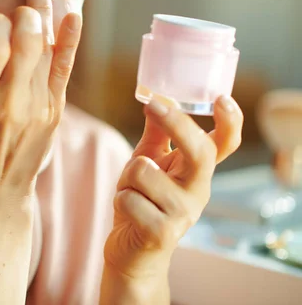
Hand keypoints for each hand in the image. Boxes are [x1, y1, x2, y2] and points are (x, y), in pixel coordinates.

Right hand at [0, 0, 81, 206]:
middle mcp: (6, 104)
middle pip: (24, 45)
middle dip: (25, 14)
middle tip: (21, 0)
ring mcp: (34, 108)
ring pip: (45, 53)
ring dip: (45, 17)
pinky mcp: (52, 112)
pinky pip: (63, 71)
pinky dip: (69, 42)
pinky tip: (73, 16)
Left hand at [104, 97, 243, 277]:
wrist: (133, 252)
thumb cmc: (142, 201)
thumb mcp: (149, 162)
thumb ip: (156, 133)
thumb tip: (156, 99)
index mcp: (197, 172)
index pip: (224, 145)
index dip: (230, 122)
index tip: (221, 99)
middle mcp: (198, 191)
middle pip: (199, 151)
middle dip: (175, 123)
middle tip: (152, 105)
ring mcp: (183, 214)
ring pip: (144, 170)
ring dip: (127, 176)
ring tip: (132, 191)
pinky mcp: (163, 233)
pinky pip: (129, 198)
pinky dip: (120, 199)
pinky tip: (128, 213)